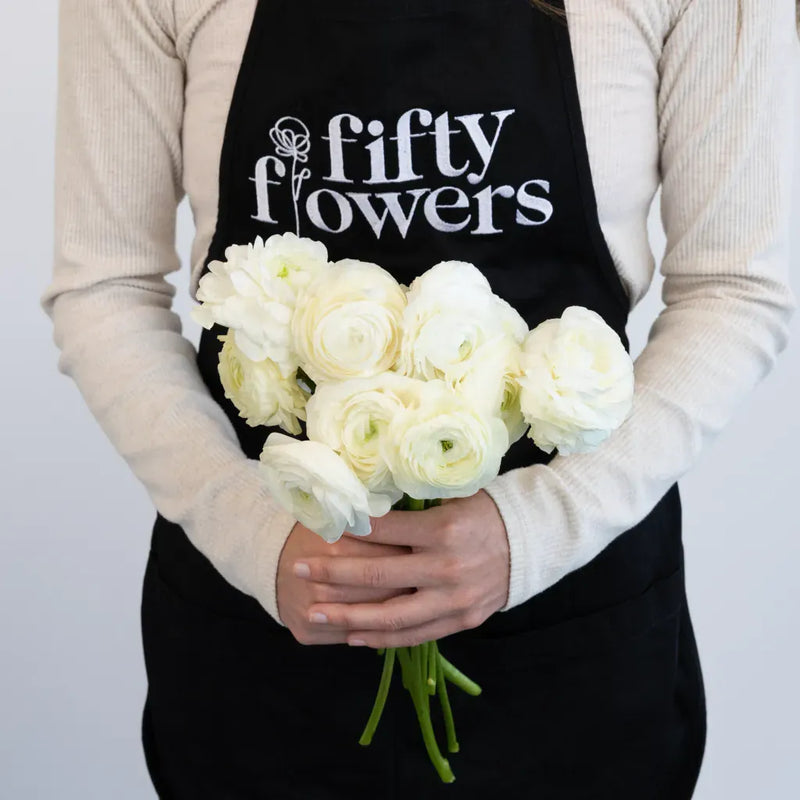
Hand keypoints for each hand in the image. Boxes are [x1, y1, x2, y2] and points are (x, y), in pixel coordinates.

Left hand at [293, 489, 509, 647]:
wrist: (530, 541)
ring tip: (315, 614)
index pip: (382, 532)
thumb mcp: (451, 499)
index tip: (317, 530)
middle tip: (298, 570)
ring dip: (347, 617)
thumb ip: (411, 510)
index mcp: (442, 530)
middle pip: (377, 576)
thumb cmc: (484, 512)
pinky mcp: (461, 620)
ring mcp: (453, 599)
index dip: (346, 531)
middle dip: (331, 574)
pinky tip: (354, 636)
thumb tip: (362, 509)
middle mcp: (445, 567)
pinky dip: (382, 637)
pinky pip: (415, 635)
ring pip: (391, 615)